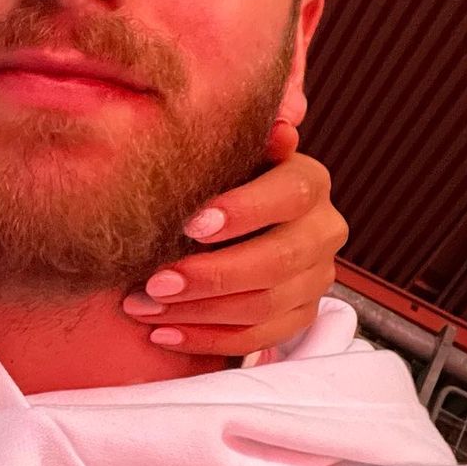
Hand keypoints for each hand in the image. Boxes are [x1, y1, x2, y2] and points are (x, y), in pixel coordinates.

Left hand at [122, 127, 347, 357]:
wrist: (237, 223)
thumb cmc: (221, 183)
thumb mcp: (228, 159)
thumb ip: (241, 144)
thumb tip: (279, 126)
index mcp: (309, 182)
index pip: (289, 195)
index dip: (242, 210)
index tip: (188, 225)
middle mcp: (323, 230)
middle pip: (276, 261)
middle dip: (209, 275)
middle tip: (153, 283)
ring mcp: (316, 278)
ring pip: (262, 305)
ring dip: (196, 312)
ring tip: (142, 307)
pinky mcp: (300, 316)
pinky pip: (257, 339)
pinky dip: (206, 340)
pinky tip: (162, 334)